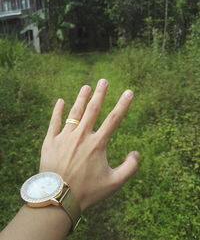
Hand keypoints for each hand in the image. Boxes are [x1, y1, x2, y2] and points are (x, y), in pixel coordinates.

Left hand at [39, 79, 138, 211]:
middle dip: (100, 94)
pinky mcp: (50, 141)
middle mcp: (82, 136)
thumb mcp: (114, 183)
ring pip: (74, 113)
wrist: (59, 198)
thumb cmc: (88, 191)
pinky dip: (57, 111)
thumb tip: (136, 153)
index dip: (123, 104)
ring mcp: (64, 137)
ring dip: (81, 98)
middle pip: (93, 110)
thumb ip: (129, 168)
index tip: (129, 92)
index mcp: (97, 144)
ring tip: (86, 87)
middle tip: (103, 80)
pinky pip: (54, 122)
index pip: (114, 119)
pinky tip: (60, 101)